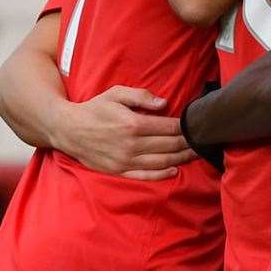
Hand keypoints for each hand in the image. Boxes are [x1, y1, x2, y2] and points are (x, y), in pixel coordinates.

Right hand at [51, 87, 193, 177]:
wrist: (67, 129)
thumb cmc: (94, 109)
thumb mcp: (114, 94)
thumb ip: (140, 96)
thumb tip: (164, 103)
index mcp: (133, 124)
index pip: (169, 128)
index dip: (186, 128)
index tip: (197, 126)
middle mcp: (131, 144)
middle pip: (170, 146)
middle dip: (189, 143)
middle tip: (202, 141)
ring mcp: (126, 160)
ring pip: (162, 162)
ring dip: (181, 159)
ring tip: (195, 154)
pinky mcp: (119, 171)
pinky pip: (145, 176)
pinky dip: (162, 174)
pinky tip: (174, 170)